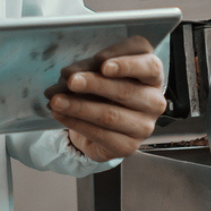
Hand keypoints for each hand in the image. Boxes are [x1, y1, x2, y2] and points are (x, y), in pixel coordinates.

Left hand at [49, 45, 166, 162]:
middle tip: (71, 80)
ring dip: (79, 106)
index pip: (150, 66)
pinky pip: (99, 134)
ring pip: (110, 115)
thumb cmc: (103, 90)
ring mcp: (143, 126)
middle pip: (126, 91)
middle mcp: (153, 102)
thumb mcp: (101, 71)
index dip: (128, 64)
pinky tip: (60, 114)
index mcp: (152, 76)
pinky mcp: (128, 146)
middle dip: (95, 84)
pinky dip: (76, 122)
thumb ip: (93, 67)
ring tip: (57, 100)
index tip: (103, 64)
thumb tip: (72, 73)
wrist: (99, 124)